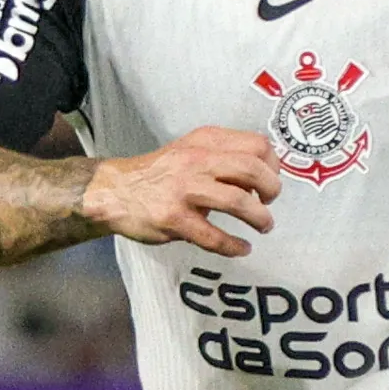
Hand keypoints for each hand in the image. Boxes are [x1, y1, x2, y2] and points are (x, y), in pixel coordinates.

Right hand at [87, 127, 279, 256]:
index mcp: (206, 141)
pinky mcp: (174, 218)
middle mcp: (197, 161)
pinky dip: (234, 245)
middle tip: (269, 204)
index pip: (257, 145)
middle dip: (271, 190)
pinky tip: (242, 248)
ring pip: (238, 202)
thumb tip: (261, 179)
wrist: (116, 191)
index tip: (270, 181)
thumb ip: (224, 158)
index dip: (273, 166)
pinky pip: (214, 237)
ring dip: (259, 218)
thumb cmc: (160, 174)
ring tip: (263, 226)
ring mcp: (185, 189)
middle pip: (252, 170)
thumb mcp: (192, 150)